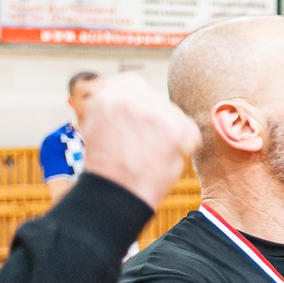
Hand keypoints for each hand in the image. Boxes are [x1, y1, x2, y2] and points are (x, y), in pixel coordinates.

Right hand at [80, 73, 200, 207]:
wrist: (112, 198)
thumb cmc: (103, 168)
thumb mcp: (93, 127)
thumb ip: (105, 106)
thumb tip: (103, 89)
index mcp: (106, 96)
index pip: (131, 84)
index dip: (137, 103)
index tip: (136, 119)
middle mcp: (131, 99)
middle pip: (155, 100)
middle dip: (153, 120)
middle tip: (143, 144)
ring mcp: (155, 113)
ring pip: (173, 116)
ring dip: (168, 134)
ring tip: (149, 156)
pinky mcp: (177, 129)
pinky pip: (190, 134)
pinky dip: (183, 149)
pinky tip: (163, 161)